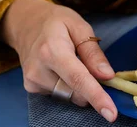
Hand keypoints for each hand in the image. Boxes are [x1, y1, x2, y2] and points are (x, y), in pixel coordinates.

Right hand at [0, 0, 116, 121]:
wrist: (25, 23)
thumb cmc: (56, 22)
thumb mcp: (80, 27)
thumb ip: (94, 53)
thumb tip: (107, 76)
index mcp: (52, 51)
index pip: (78, 79)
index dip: (97, 97)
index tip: (111, 113)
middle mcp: (38, 70)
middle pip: (76, 92)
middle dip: (92, 86)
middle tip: (91, 64)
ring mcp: (32, 82)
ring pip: (70, 96)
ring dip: (80, 86)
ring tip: (73, 61)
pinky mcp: (32, 88)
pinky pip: (61, 95)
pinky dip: (69, 86)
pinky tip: (62, 69)